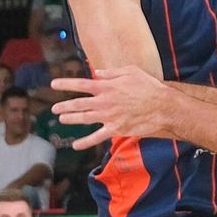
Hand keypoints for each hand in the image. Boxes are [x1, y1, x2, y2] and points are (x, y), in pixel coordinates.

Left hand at [52, 66, 171, 149]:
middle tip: (54, 108)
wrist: (163, 107)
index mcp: (107, 86)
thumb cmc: (149, 87)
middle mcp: (104, 102)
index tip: (53, 84)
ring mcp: (108, 116)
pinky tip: (75, 145)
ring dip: (70, 119)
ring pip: (84, 119)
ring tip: (61, 120)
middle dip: (64, 106)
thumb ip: (112, 72)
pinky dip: (85, 142)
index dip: (66, 84)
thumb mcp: (131, 71)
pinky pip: (97, 137)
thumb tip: (98, 72)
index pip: (81, 84)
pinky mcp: (116, 129)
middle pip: (78, 104)